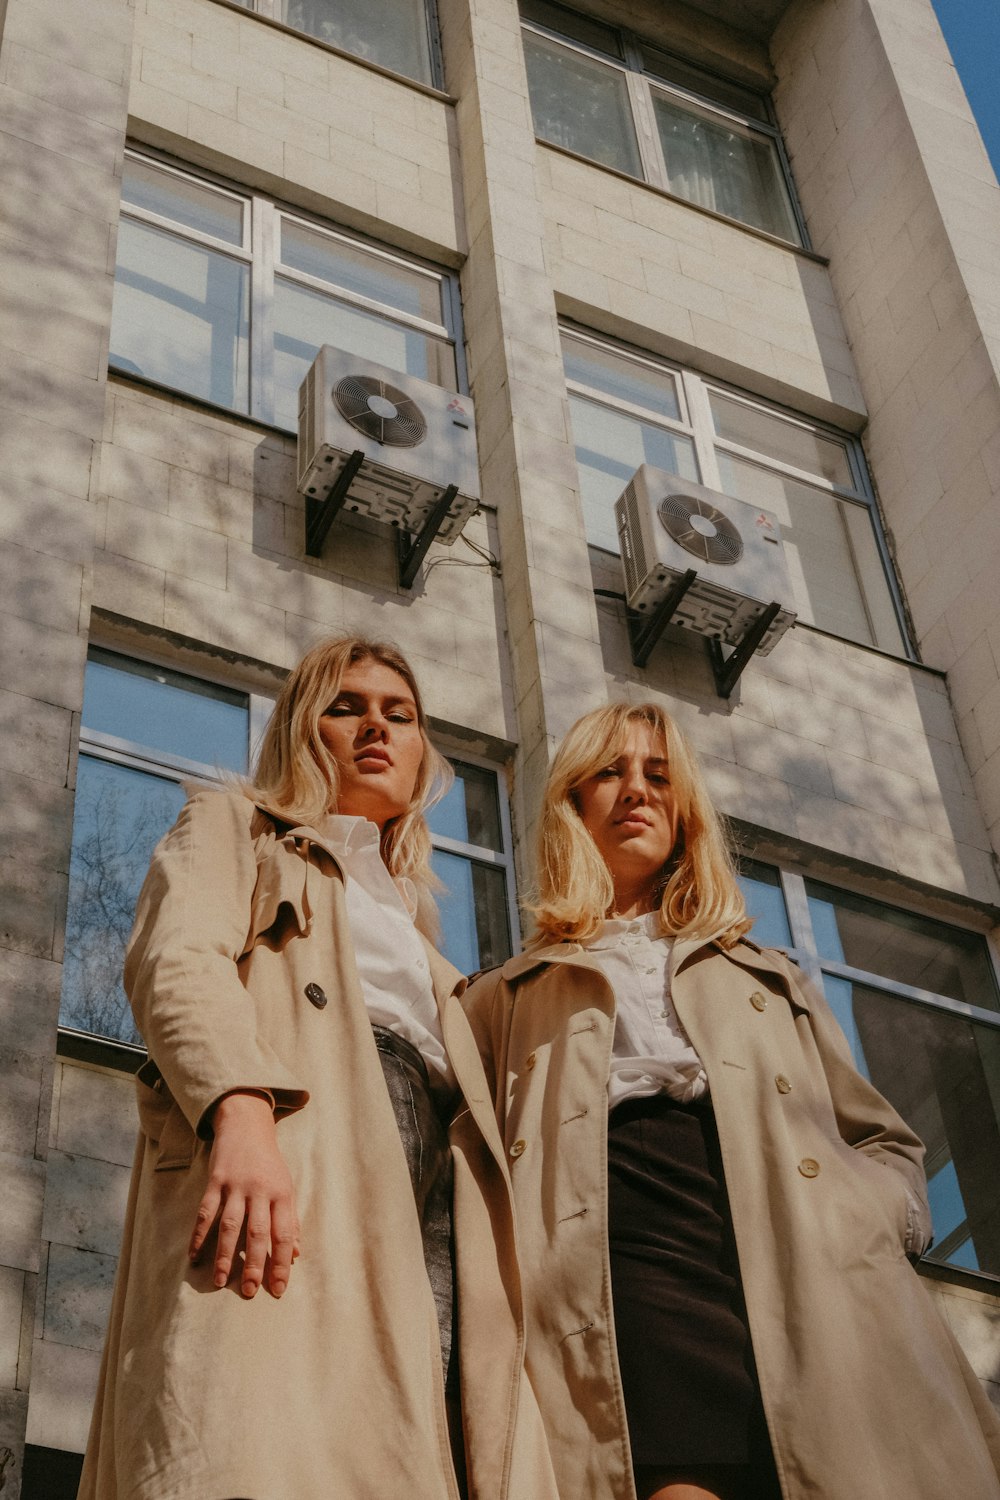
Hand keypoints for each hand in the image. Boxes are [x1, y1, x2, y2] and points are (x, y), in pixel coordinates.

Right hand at [189, 1091, 299, 1298]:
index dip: (282, 1263)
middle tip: (250, 1292)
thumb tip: (296, 1254)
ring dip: (225, 1255)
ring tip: (220, 1281)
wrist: (247, 1127)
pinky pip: (205, 1212)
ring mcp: (236, 1185)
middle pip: (257, 1232)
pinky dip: (198, 1235)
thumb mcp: (286, 1188)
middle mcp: (260, 1190)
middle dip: (254, 1264)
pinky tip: (194, 1256)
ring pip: (230, 1225)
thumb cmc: (269, 1164)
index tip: (279, 1289)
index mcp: (282, 1194)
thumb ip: (290, 1220)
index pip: (284, 1234)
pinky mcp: (215, 1181)